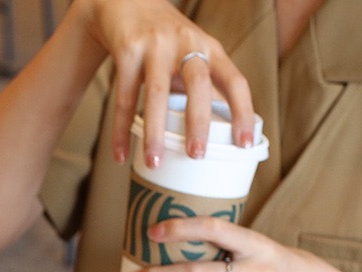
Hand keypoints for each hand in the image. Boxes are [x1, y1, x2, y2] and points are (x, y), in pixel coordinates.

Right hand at [77, 0, 255, 165]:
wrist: (123, 2)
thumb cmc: (161, 41)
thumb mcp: (188, 56)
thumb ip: (199, 87)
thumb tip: (216, 133)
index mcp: (209, 47)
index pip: (235, 80)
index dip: (243, 112)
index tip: (245, 143)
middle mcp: (186, 43)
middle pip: (198, 84)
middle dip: (199, 123)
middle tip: (196, 156)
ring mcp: (155, 45)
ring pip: (157, 94)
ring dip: (155, 132)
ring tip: (155, 163)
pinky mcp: (128, 50)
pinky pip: (124, 98)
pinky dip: (121, 130)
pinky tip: (120, 155)